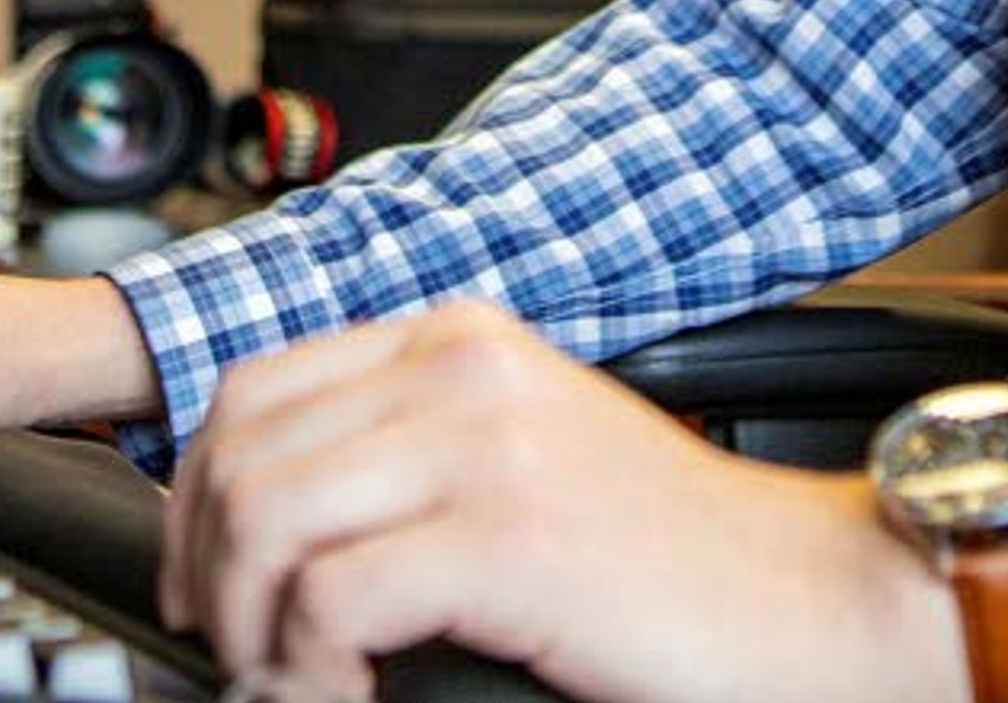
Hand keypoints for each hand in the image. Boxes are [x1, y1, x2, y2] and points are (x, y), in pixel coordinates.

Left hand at [163, 302, 968, 702]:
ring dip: (253, 630)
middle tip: (237, 653)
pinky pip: (332, 601)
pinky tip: (351, 698)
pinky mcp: (508, 534)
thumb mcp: (520, 462)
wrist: (808, 598)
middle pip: (240, 454)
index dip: (198, 501)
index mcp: (457, 339)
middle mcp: (461, 367)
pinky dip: (312, 673)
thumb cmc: (669, 561)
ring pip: (266, 519)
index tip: (207, 585)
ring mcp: (485, 443)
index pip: (253, 391)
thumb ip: (408, 457)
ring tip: (295, 683)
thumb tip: (263, 527)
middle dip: (208, 573)